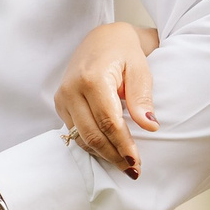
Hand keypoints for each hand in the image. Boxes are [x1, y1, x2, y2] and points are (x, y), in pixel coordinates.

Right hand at [53, 23, 159, 176]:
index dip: (122, 145)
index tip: (136, 162)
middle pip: (92, 134)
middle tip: (133, 170)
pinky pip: (75, 131)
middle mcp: (72, 89)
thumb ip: (142, 98)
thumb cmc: (124, 52)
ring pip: (81, 137)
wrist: (101, 38)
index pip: (108, 121)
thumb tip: (149, 126)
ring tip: (123, 164)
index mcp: (93, 79)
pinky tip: (109, 151)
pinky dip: (92, 144)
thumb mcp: (140, 69)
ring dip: (102, 154)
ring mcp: (63, 97)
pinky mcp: (60, 103)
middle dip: (113, 155)